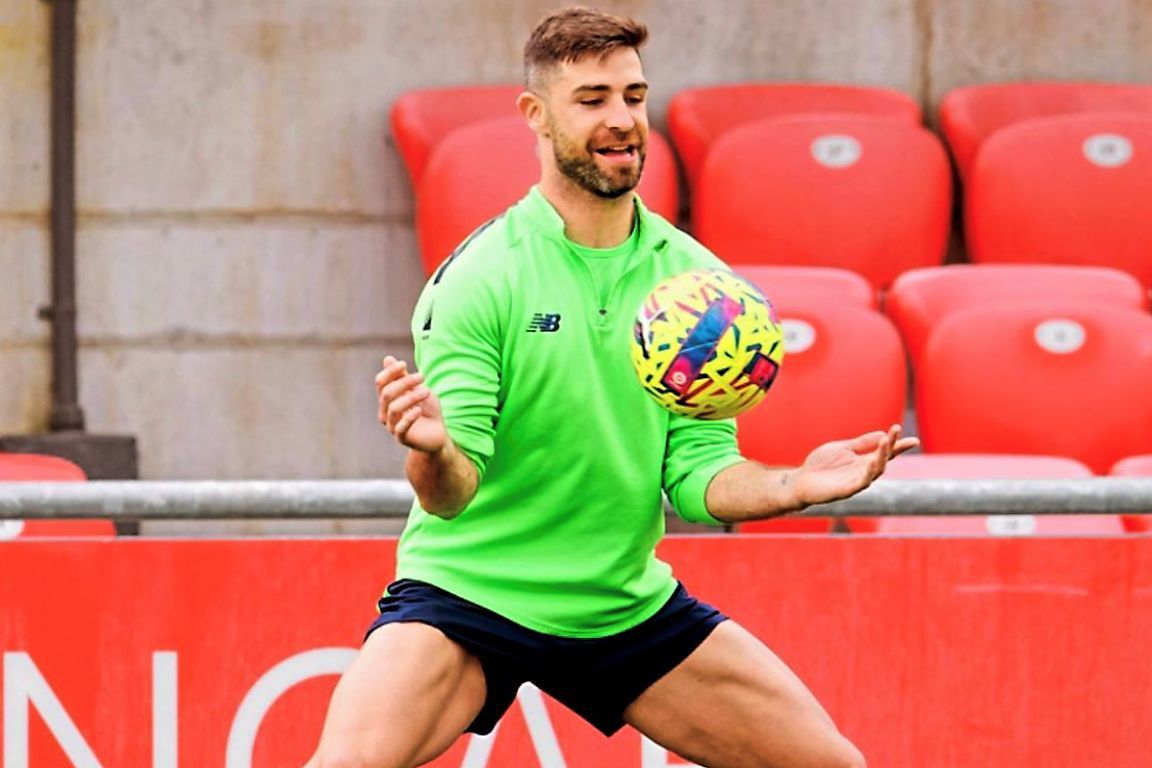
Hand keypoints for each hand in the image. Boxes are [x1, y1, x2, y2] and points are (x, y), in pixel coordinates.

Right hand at [375, 356, 447, 453]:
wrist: (437, 434)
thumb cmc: (427, 410)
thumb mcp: (417, 390)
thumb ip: (403, 377)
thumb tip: (387, 358)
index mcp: (388, 400)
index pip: (381, 383)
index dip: (390, 372)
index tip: (404, 364)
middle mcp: (386, 412)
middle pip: (387, 394)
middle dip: (405, 382)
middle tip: (422, 376)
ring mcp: (393, 426)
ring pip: (394, 408)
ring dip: (411, 397)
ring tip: (427, 392)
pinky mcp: (402, 438)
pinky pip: (400, 427)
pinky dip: (410, 417)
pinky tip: (420, 410)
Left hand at [792, 425, 918, 506]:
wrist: (800, 482)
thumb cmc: (820, 466)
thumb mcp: (842, 449)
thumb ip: (861, 443)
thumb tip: (882, 434)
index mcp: (863, 461)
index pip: (885, 453)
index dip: (899, 446)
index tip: (914, 440)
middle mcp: (863, 472)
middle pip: (883, 460)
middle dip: (891, 446)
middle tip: (896, 432)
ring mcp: (855, 482)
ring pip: (875, 471)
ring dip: (882, 456)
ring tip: (886, 441)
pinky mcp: (845, 491)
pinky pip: (861, 483)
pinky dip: (868, 474)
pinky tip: (872, 463)